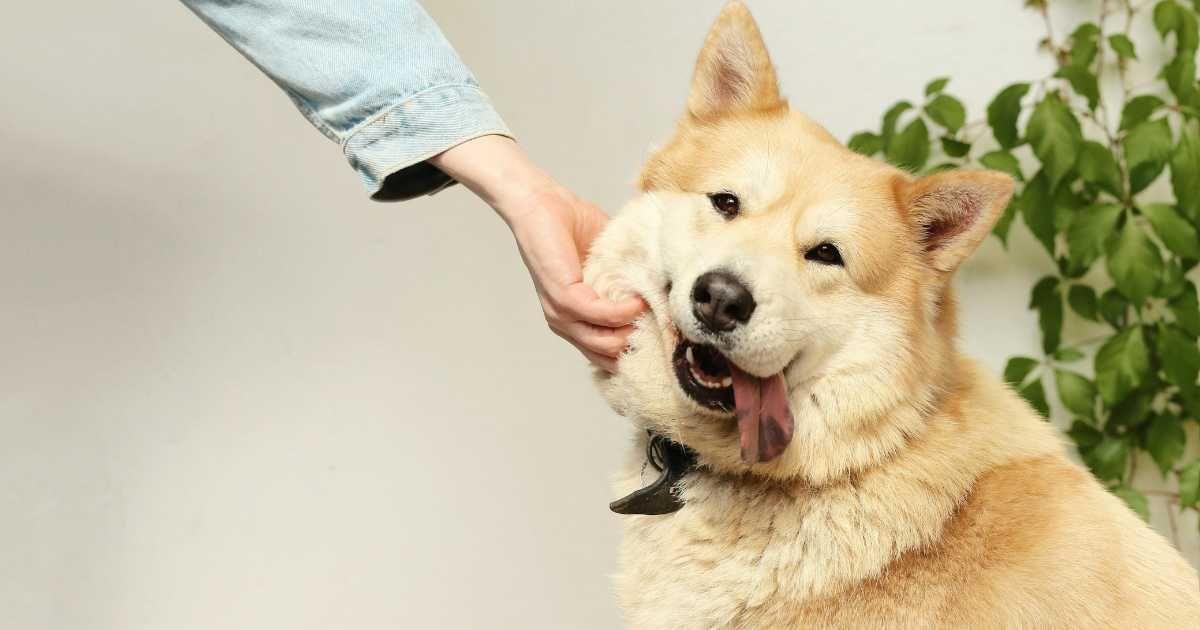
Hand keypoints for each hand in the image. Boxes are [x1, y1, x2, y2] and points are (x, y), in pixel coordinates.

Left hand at [430, 135, 645, 370]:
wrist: (542, 203)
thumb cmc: (570, 224)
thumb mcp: (607, 259)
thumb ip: (628, 276)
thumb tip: (662, 285)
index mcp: (576, 318)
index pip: (607, 354)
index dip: (635, 352)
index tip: (664, 341)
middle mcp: (566, 323)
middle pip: (609, 356)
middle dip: (639, 348)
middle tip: (666, 330)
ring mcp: (561, 313)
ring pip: (606, 343)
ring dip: (634, 330)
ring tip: (655, 312)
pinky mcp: (563, 297)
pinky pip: (600, 315)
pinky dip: (623, 310)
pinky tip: (638, 299)